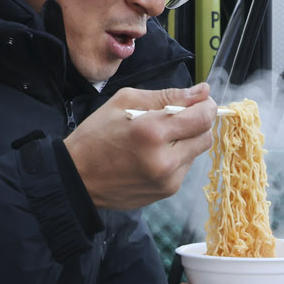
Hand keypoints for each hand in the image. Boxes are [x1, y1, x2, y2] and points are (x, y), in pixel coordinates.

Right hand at [64, 84, 216, 210]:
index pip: (203, 118)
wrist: (77, 177)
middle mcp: (164, 159)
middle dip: (198, 123)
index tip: (199, 100)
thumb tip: (202, 91)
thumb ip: (168, 95)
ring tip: (160, 138)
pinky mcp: (166, 192)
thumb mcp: (125, 101)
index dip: (206, 105)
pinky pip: (185, 168)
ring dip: (187, 140)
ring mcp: (167, 180)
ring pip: (197, 153)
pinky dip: (177, 157)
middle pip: (206, 136)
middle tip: (179, 117)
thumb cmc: (96, 135)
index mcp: (152, 132)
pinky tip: (154, 154)